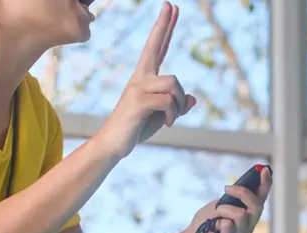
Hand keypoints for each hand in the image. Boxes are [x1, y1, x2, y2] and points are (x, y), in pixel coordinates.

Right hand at [93, 2, 195, 158]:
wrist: (114, 144)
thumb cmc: (136, 129)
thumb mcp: (161, 116)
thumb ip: (176, 106)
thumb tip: (193, 99)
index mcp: (145, 77)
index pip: (157, 47)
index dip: (165, 28)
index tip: (171, 7)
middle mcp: (140, 77)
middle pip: (155, 46)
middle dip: (165, 25)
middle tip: (173, 4)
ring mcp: (138, 87)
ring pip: (174, 83)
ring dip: (179, 103)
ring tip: (173, 117)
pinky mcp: (139, 101)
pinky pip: (169, 101)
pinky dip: (174, 114)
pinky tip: (168, 124)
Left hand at [180, 166, 270, 232]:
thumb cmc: (207, 220)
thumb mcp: (220, 204)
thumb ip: (232, 199)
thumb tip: (240, 189)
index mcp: (248, 214)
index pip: (261, 198)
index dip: (265, 184)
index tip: (264, 170)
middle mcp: (249, 225)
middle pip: (256, 206)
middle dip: (242, 193)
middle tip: (226, 188)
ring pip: (240, 215)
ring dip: (223, 210)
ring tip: (215, 218)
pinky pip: (227, 226)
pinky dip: (215, 223)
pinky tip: (211, 230)